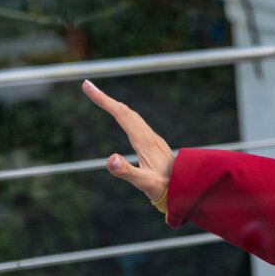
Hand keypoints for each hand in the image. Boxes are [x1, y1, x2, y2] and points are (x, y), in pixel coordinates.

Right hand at [82, 80, 173, 202]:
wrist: (187, 189)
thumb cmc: (164, 188)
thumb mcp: (144, 183)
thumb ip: (127, 171)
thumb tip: (110, 158)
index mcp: (145, 141)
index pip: (121, 114)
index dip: (104, 100)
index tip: (88, 87)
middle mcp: (150, 136)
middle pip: (126, 111)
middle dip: (106, 98)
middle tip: (87, 86)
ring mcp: (153, 139)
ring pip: (132, 115)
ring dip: (115, 104)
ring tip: (99, 97)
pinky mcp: (155, 144)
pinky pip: (137, 123)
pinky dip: (124, 114)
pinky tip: (122, 116)